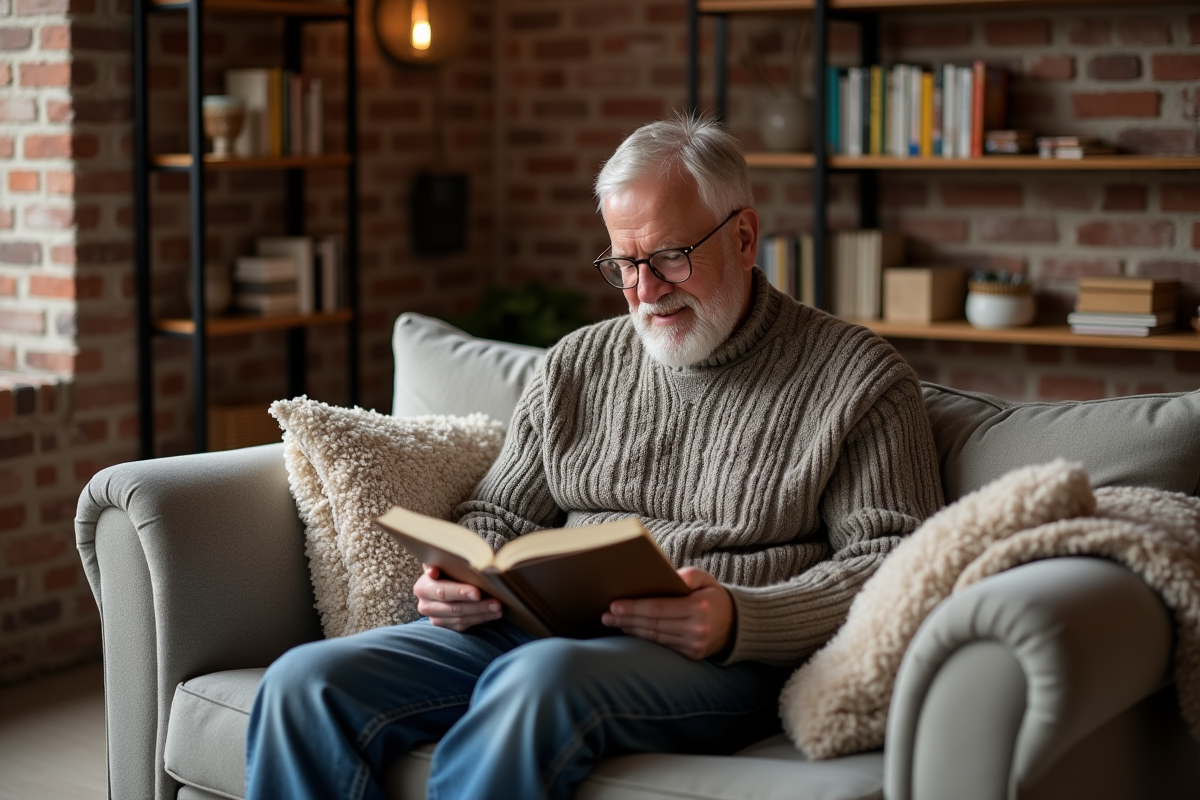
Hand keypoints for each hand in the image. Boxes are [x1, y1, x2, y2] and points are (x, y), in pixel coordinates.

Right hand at [414, 565, 502, 631]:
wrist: (443, 579)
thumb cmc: (446, 567)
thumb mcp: (443, 562)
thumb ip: (441, 562)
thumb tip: (434, 571)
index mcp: (423, 587)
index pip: (442, 591)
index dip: (460, 592)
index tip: (477, 593)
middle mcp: (425, 605)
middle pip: (454, 608)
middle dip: (477, 606)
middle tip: (496, 603)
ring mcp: (435, 618)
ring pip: (461, 619)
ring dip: (482, 614)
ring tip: (499, 608)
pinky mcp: (445, 625)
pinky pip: (463, 625)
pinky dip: (480, 619)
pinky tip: (493, 614)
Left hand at [601, 567, 734, 659]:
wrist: (737, 624)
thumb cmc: (714, 596)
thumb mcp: (705, 578)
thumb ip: (687, 575)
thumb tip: (666, 576)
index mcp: (698, 608)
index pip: (658, 608)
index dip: (634, 607)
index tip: (614, 605)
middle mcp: (696, 630)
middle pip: (652, 624)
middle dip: (626, 619)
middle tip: (606, 615)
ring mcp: (693, 646)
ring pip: (655, 637)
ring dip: (631, 629)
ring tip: (613, 622)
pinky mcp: (691, 655)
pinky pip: (662, 645)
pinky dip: (644, 637)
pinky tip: (630, 630)